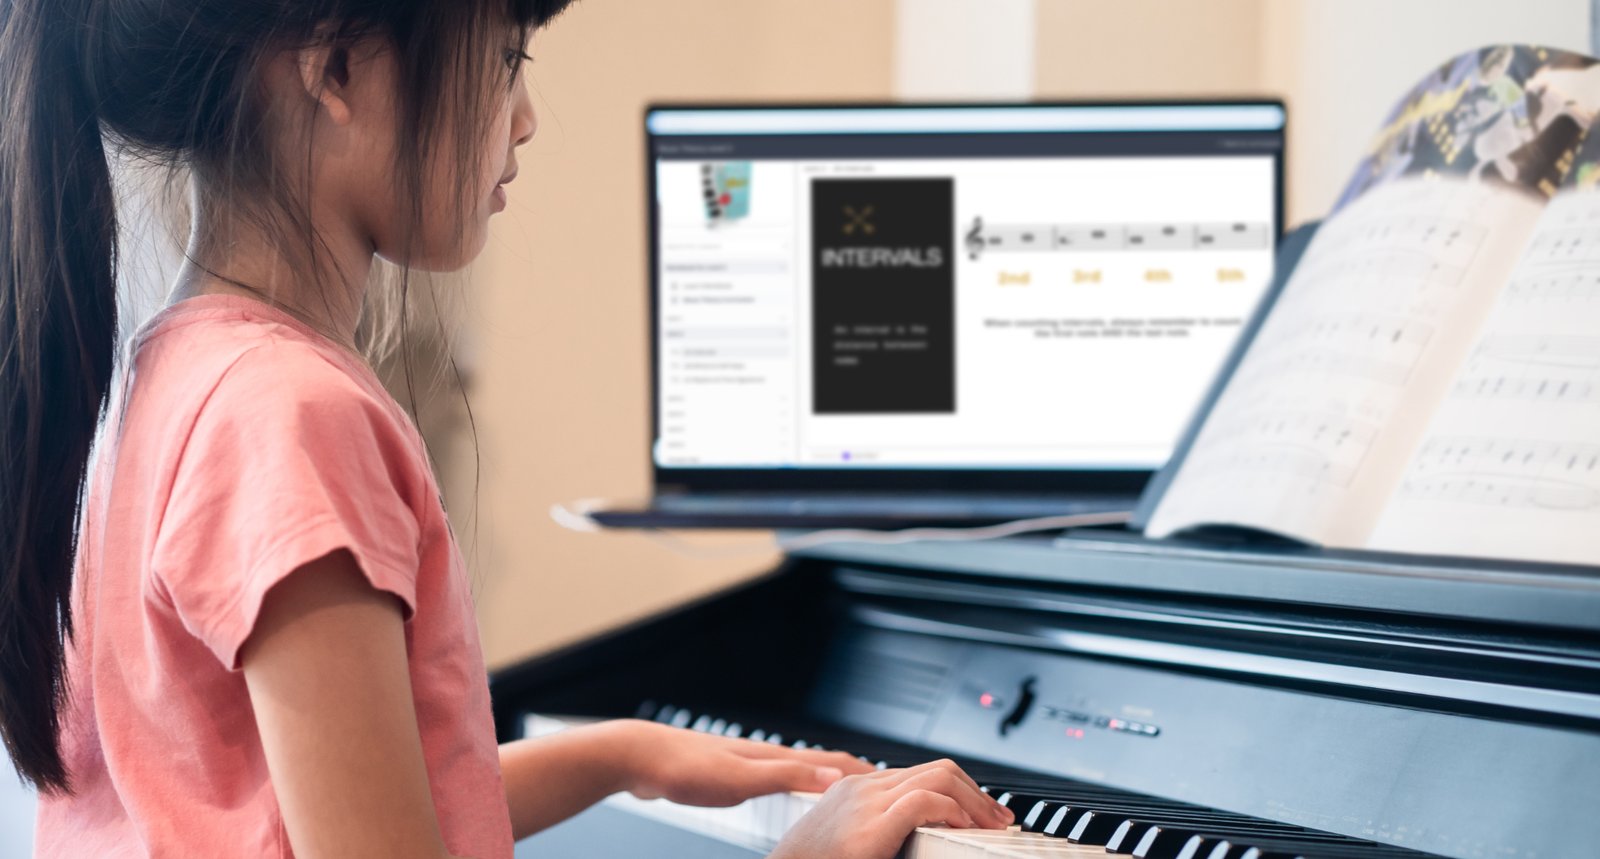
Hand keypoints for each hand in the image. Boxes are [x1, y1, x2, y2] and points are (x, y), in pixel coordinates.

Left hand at [616, 720, 877, 806]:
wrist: (639, 757)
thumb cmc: (682, 768)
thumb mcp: (740, 780)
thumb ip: (787, 778)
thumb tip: (836, 780)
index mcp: (774, 759)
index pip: (832, 764)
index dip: (865, 772)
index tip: (896, 779)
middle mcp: (766, 757)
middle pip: (820, 765)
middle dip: (853, 774)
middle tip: (883, 783)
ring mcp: (748, 764)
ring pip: (798, 772)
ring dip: (826, 779)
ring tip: (846, 789)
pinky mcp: (730, 775)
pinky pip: (775, 780)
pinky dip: (795, 786)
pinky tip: (786, 792)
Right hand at [770, 759, 1012, 858]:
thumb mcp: (851, 839)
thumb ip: (881, 828)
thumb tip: (919, 833)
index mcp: (859, 790)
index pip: (923, 773)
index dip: (962, 790)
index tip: (982, 812)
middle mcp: (863, 788)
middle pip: (937, 770)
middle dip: (977, 792)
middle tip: (999, 817)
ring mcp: (865, 803)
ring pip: (937, 777)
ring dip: (975, 800)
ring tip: (993, 824)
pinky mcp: (870, 826)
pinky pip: (924, 801)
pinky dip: (953, 811)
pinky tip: (964, 828)